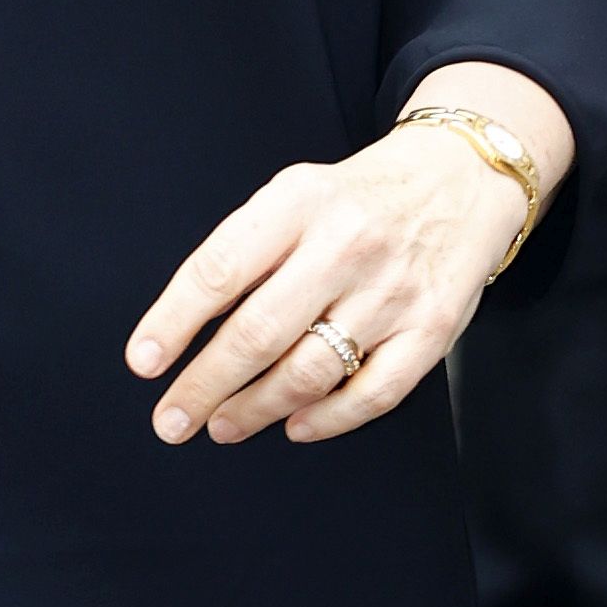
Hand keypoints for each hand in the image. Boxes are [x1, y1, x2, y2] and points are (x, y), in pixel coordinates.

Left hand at [125, 74, 574, 447]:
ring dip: (257, 409)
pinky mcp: (432, 330)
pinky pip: (372, 393)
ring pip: (310, 372)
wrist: (462, 179)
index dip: (174, 321)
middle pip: (260, 332)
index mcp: (299, 202)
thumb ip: (248, 250)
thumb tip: (185, 327)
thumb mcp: (296, 193)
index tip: (144, 361)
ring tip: (223, 423)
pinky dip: (327, 420)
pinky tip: (294, 426)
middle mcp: (346, 245)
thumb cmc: (359, 198)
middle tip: (172, 418)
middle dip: (206, 384)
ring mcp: (393, 291)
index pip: (221, 268)